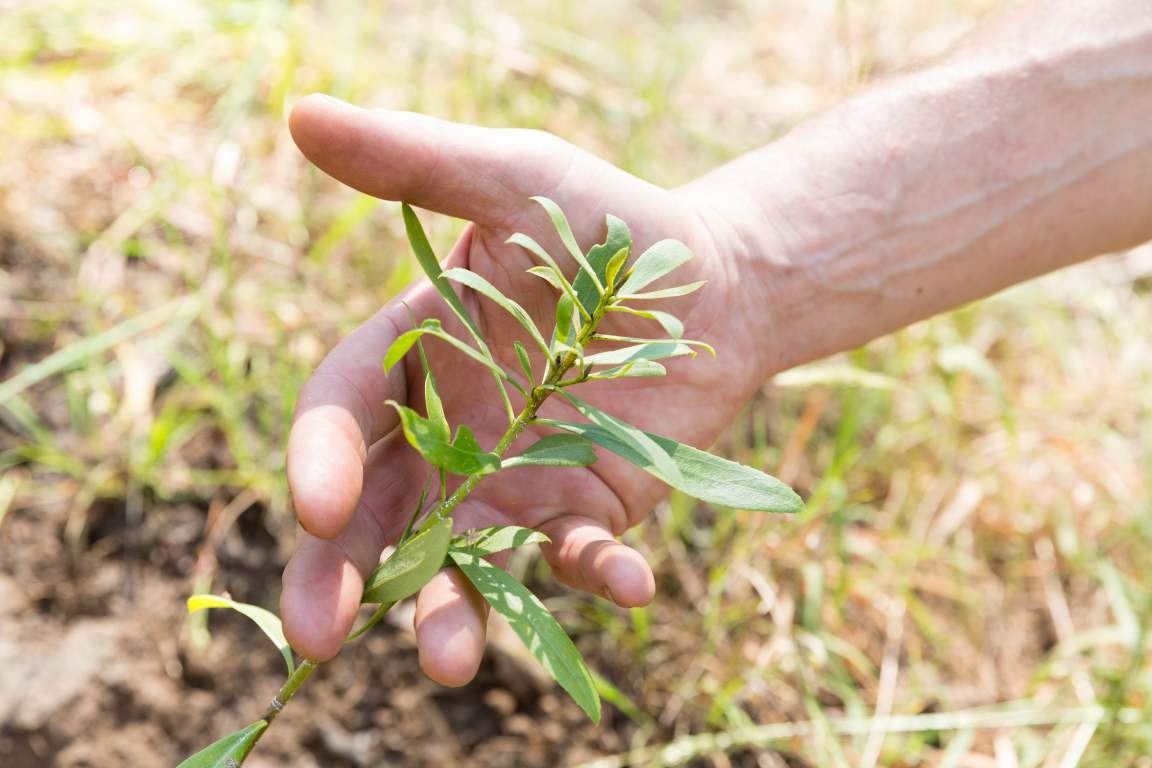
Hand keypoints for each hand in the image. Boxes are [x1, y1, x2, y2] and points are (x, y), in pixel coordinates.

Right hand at [280, 94, 768, 684]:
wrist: (715, 280)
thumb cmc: (608, 222)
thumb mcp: (517, 177)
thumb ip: (415, 162)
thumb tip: (299, 115)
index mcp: (411, 354)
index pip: (342, 413)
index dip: (319, 459)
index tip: (318, 506)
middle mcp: (446, 431)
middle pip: (373, 513)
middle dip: (341, 576)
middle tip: (321, 640)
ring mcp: (512, 482)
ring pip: (456, 560)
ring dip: (448, 614)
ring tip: (452, 664)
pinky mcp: (583, 512)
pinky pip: (573, 557)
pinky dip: (592, 575)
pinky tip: (625, 580)